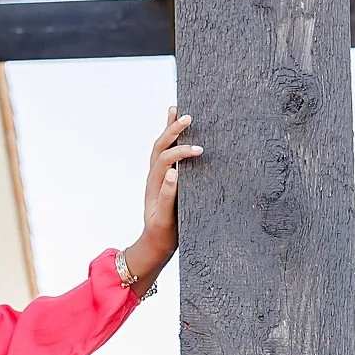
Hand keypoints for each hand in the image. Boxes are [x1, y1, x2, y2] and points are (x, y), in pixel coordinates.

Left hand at [124, 106, 200, 284]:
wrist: (155, 243)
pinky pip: (165, 154)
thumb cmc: (163, 233)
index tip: (199, 150)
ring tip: (176, 111)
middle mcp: (154, 177)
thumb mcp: (166, 218)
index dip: (181, 153)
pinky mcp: (163, 179)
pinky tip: (176, 129)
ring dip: (169, 129)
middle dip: (173, 130)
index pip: (167, 161)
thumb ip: (168, 196)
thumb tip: (173, 173)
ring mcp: (157, 177)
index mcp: (155, 185)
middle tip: (188, 117)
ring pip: (161, 147)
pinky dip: (170, 139)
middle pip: (161, 147)